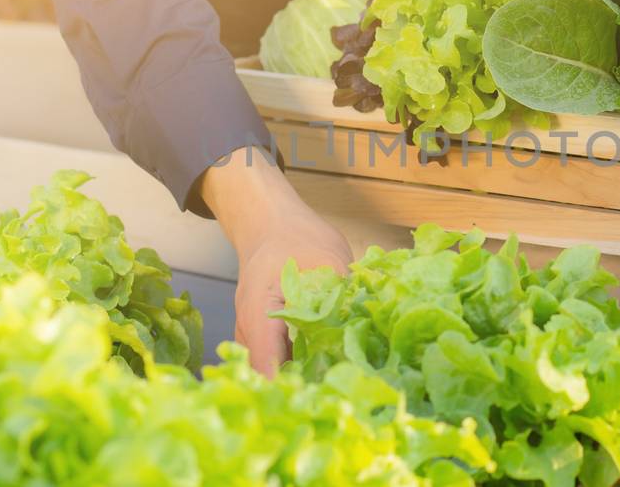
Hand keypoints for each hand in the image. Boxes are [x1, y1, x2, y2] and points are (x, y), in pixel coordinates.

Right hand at [202, 146, 351, 375]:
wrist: (269, 221)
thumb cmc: (295, 236)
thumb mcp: (328, 257)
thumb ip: (343, 294)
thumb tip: (370, 325)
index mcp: (259, 312)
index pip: (267, 363)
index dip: (293, 386)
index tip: (322, 399)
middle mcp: (248, 329)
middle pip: (267, 374)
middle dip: (300, 389)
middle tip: (338, 398)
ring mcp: (252, 334)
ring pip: (271, 370)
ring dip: (300, 379)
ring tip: (336, 388)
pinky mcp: (262, 335)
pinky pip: (276, 359)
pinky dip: (298, 366)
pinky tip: (328, 368)